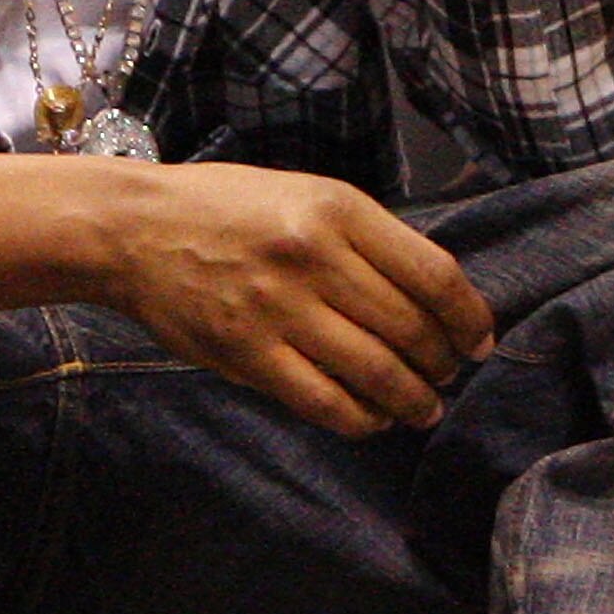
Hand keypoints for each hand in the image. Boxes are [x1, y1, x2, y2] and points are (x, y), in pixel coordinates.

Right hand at [105, 164, 494, 438]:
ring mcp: (279, 308)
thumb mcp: (305, 194)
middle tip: (447, 375)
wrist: (134, 229)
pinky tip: (373, 419)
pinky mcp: (247, 353)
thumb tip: (433, 297)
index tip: (479, 340)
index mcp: (336, 209)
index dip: (469, 317)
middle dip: (443, 363)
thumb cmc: (225, 209)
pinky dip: (362, 419)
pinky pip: (325, 402)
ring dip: (413, 400)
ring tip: (422, 408)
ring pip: (376, 372)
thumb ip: (366, 238)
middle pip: (411, 328)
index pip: (433, 274)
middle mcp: (313, 256)